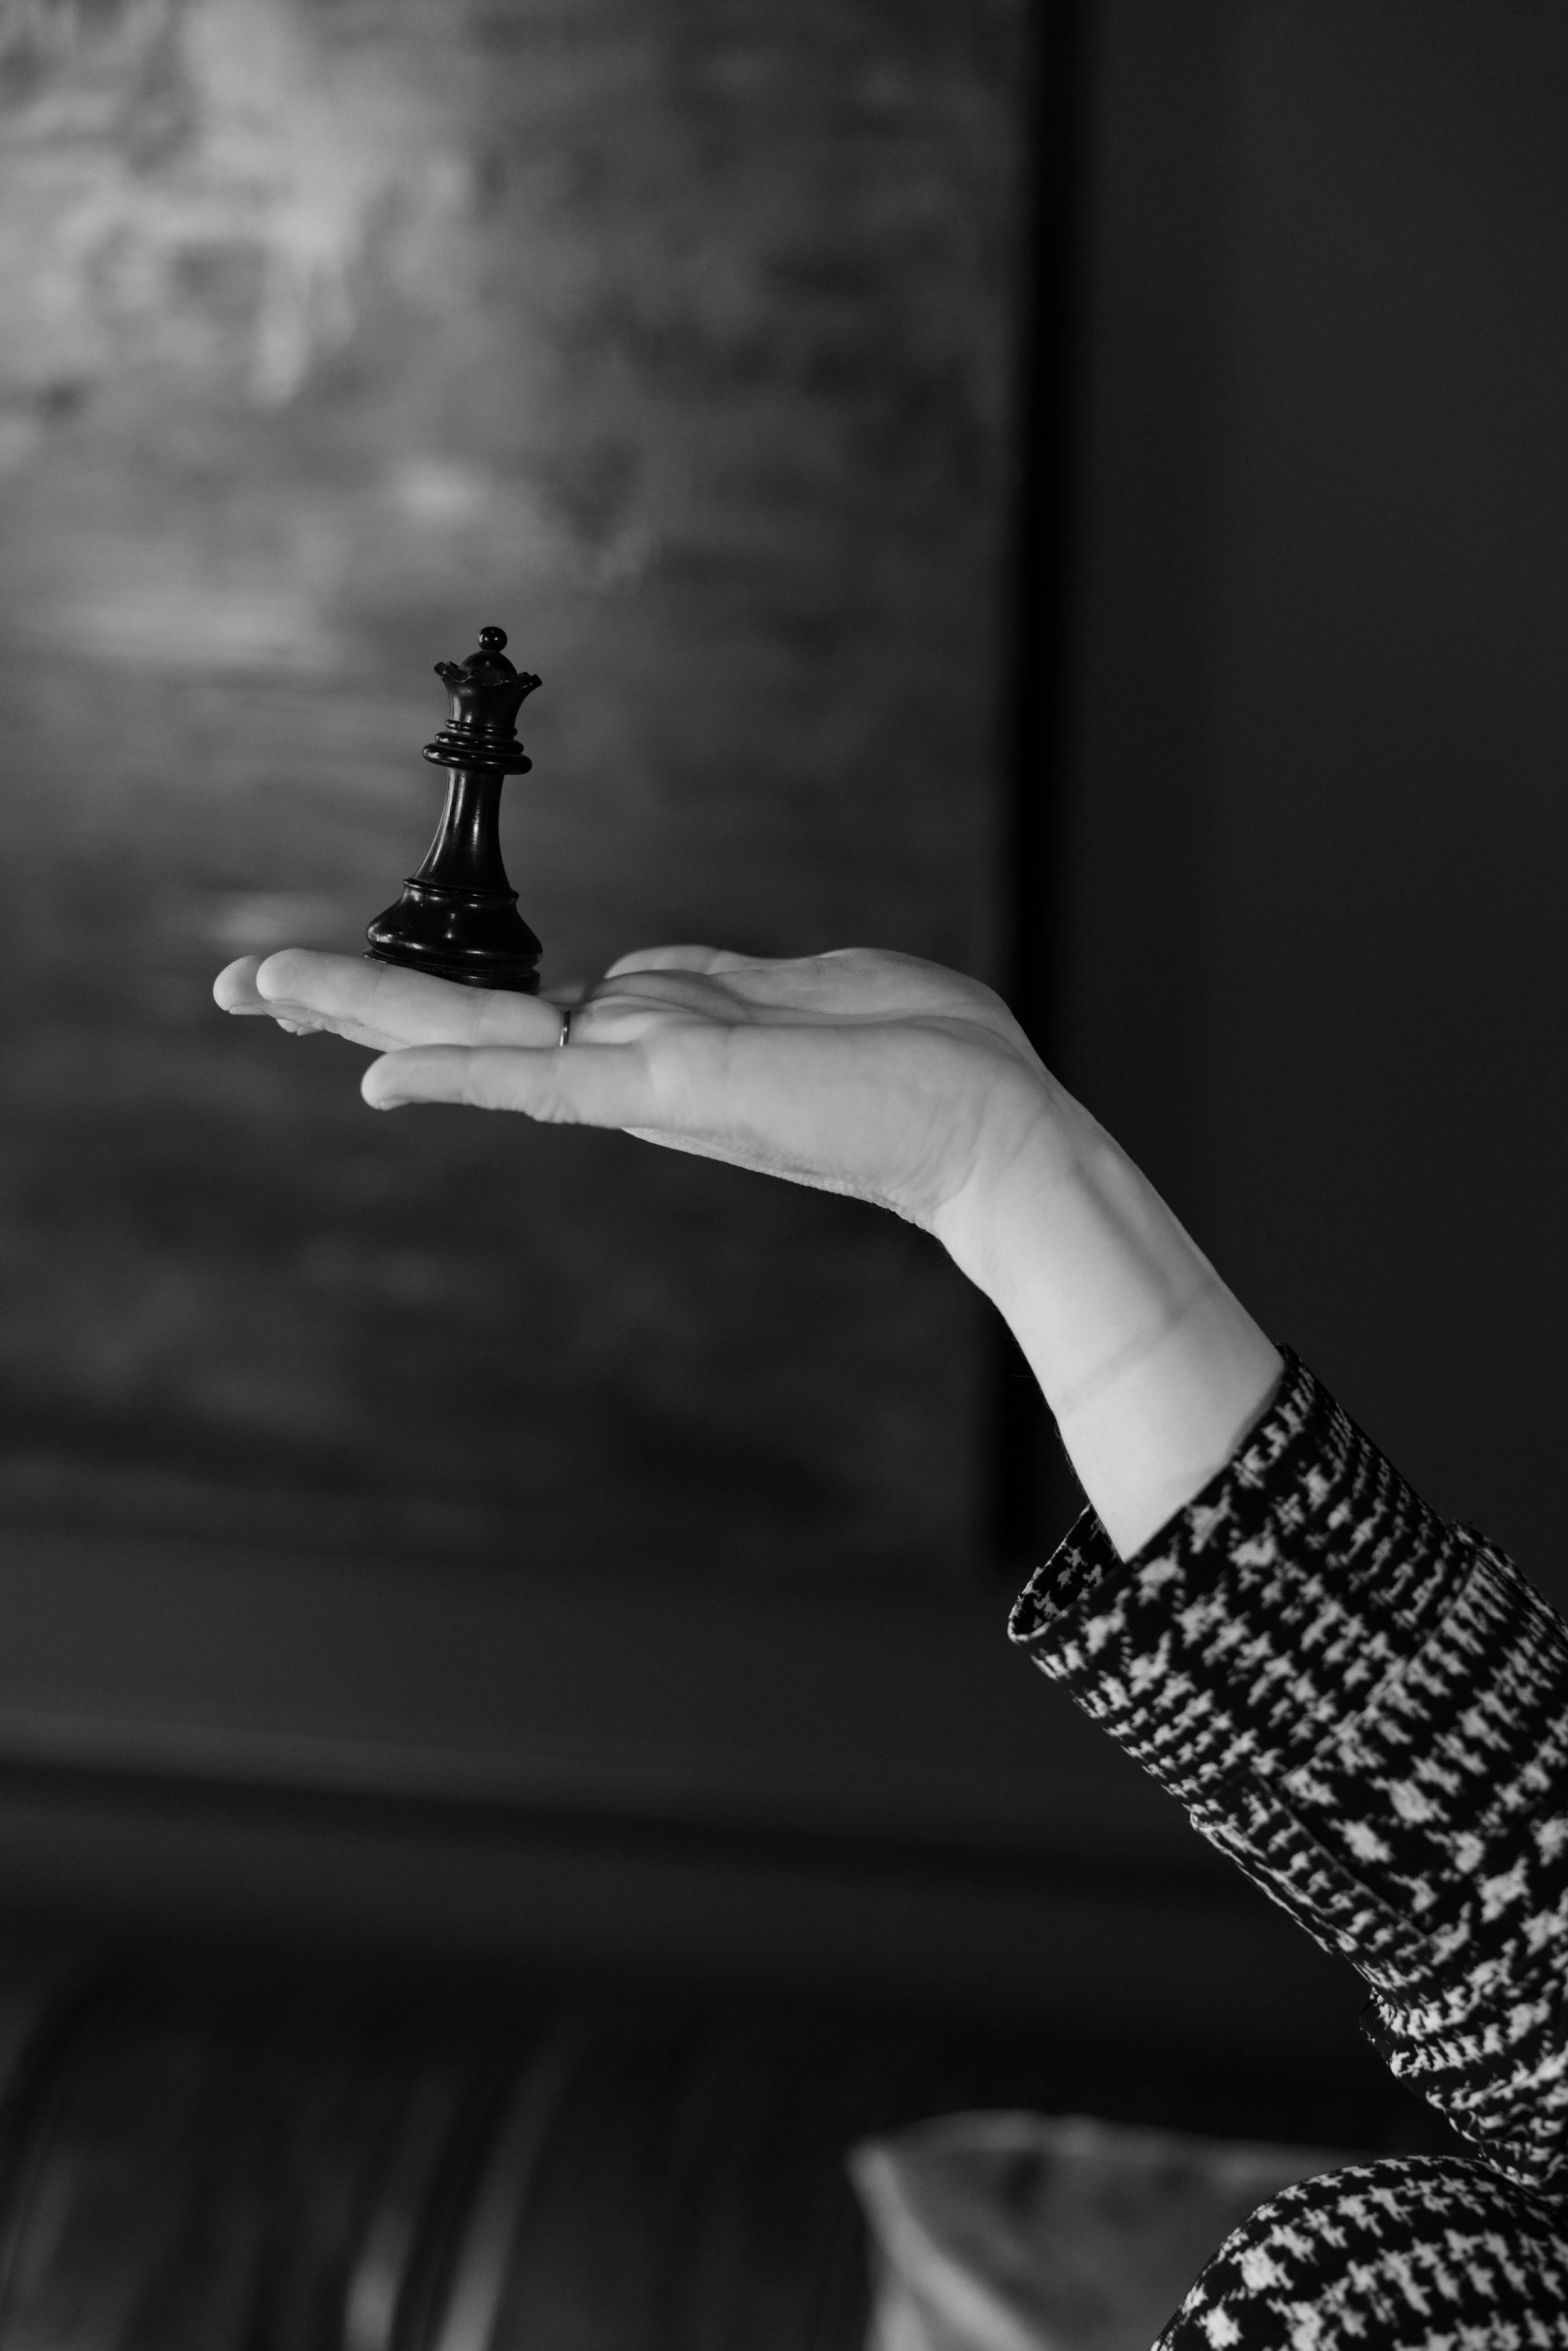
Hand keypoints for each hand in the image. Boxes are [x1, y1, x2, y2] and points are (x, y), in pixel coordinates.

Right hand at [215, 942, 1279, 1554]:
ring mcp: (647, 1081)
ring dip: (368, 1011)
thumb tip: (630, 978)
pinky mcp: (677, 1091)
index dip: (422, 1000)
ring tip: (258, 983)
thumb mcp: (798, 991)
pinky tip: (376, 1078)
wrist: (999, 1130)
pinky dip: (462, 1077)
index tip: (334, 990)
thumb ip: (708, 983)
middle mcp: (633, 1065)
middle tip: (238, 980)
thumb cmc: (923, 1060)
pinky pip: (550, 1078)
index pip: (516, 1013)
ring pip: (484, 1040)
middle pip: (469, 1027)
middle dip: (353, 1003)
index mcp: (659, 1039)